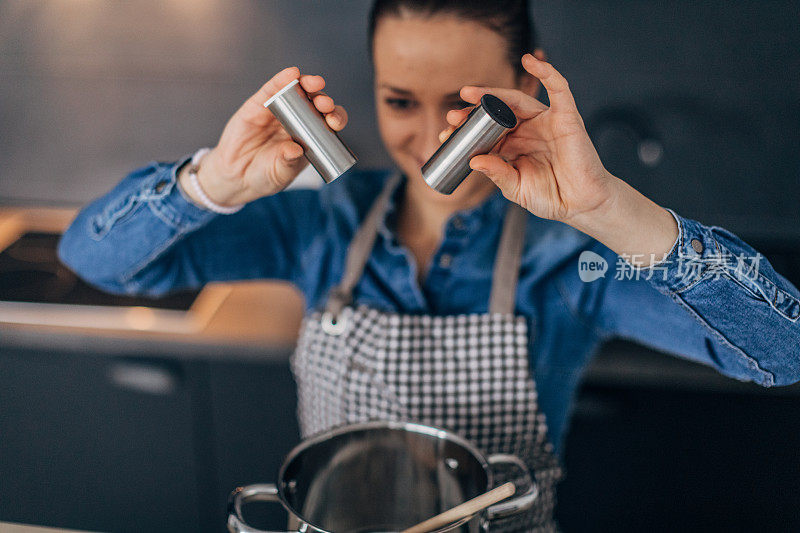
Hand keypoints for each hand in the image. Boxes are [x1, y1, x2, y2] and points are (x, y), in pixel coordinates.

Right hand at [185, 67, 348, 205]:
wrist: (235, 175)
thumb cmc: (264, 176)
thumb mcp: (279, 174)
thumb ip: (287, 162)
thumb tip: (295, 150)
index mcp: (311, 137)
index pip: (329, 123)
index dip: (335, 118)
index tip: (334, 122)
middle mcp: (299, 120)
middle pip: (316, 103)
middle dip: (324, 100)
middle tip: (324, 104)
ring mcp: (280, 110)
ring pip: (298, 91)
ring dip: (308, 84)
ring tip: (314, 84)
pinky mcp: (260, 103)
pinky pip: (272, 88)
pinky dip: (282, 79)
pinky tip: (291, 74)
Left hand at [444, 54, 678, 265]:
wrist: (580, 205)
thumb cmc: (550, 197)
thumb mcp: (515, 188)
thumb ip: (497, 173)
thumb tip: (474, 160)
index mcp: (513, 146)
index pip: (485, 131)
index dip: (466, 130)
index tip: (446, 134)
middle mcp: (527, 130)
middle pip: (497, 112)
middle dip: (473, 111)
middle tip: (453, 115)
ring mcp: (546, 122)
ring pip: (518, 99)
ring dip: (494, 94)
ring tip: (471, 94)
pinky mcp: (567, 117)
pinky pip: (559, 89)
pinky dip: (547, 72)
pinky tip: (531, 61)